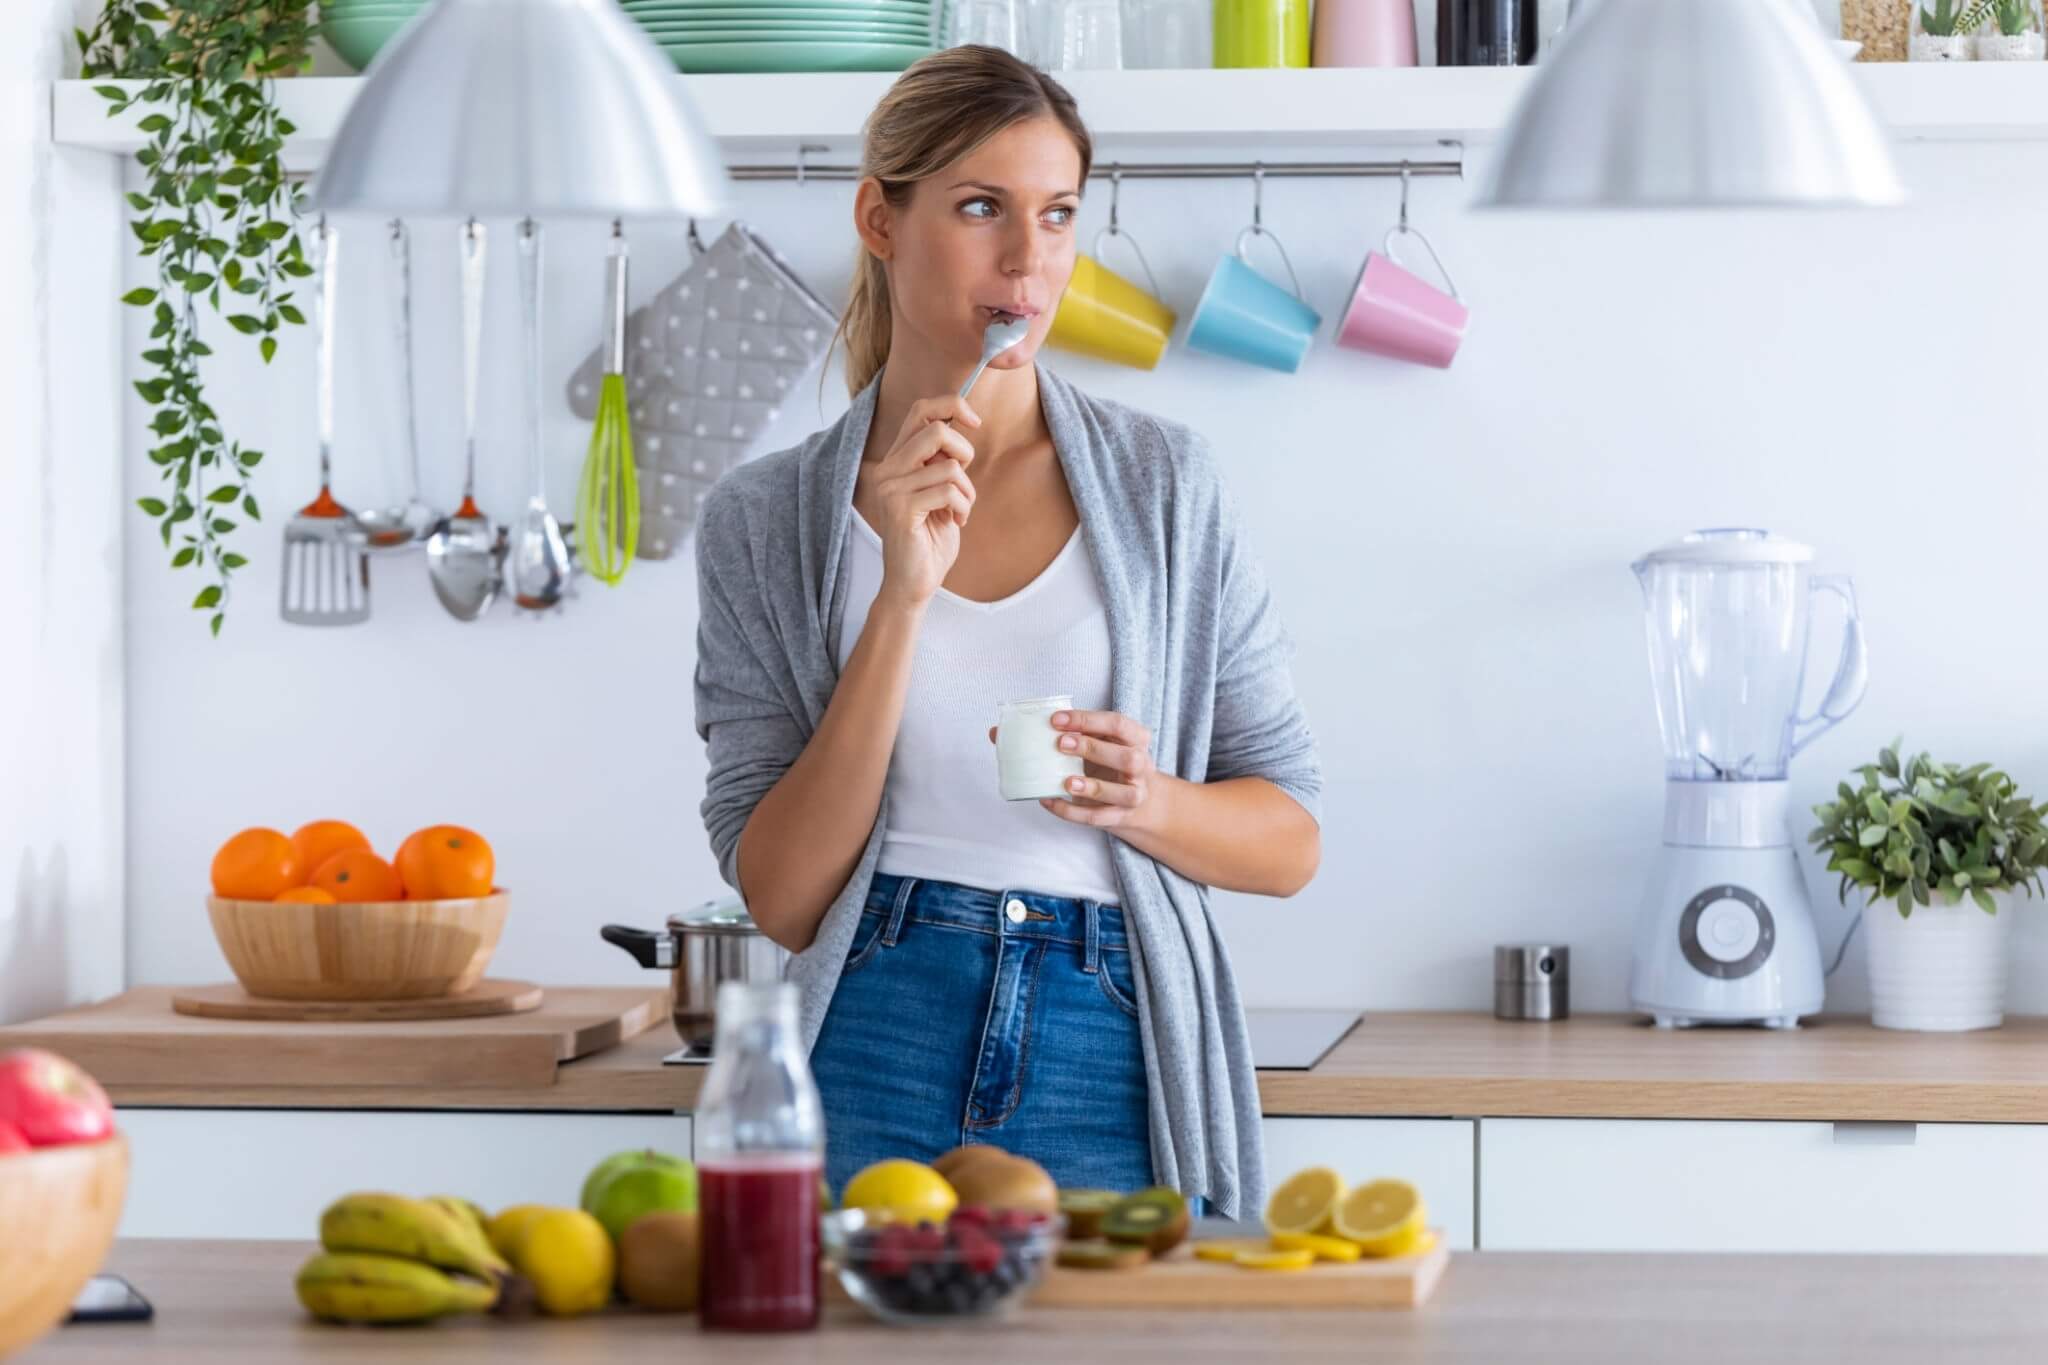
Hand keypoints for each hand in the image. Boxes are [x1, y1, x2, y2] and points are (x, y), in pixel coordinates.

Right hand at [866, 395, 979, 609]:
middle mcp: (888, 470)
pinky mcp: (900, 509)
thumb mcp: (942, 491)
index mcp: (897, 460)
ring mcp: (890, 489)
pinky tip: (956, 522)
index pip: (921, 411)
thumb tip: (960, 425)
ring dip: (967, 492)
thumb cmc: (930, 539)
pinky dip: (963, 507)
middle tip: (965, 483)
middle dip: (965, 453)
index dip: (953, 406)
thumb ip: (944, 461)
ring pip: (949, 467)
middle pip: (937, 431)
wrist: (914, 583)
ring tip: (960, 512)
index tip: (975, 421)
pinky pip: (948, 491)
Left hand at [986, 708, 1162, 831]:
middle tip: (1061, 744)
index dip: (1088, 720)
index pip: (1117, 723)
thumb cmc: (1108, 763)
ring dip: (1093, 786)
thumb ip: (1058, 733)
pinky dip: (1073, 812)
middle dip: (1094, 748)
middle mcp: (1141, 765)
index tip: (1056, 720)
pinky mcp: (1121, 816)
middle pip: (1127, 757)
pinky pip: (1099, 818)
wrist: (1140, 802)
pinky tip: (1051, 802)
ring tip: (1066, 782)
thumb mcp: (1094, 742)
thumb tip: (997, 732)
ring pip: (1123, 792)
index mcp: (1135, 738)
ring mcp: (1134, 794)